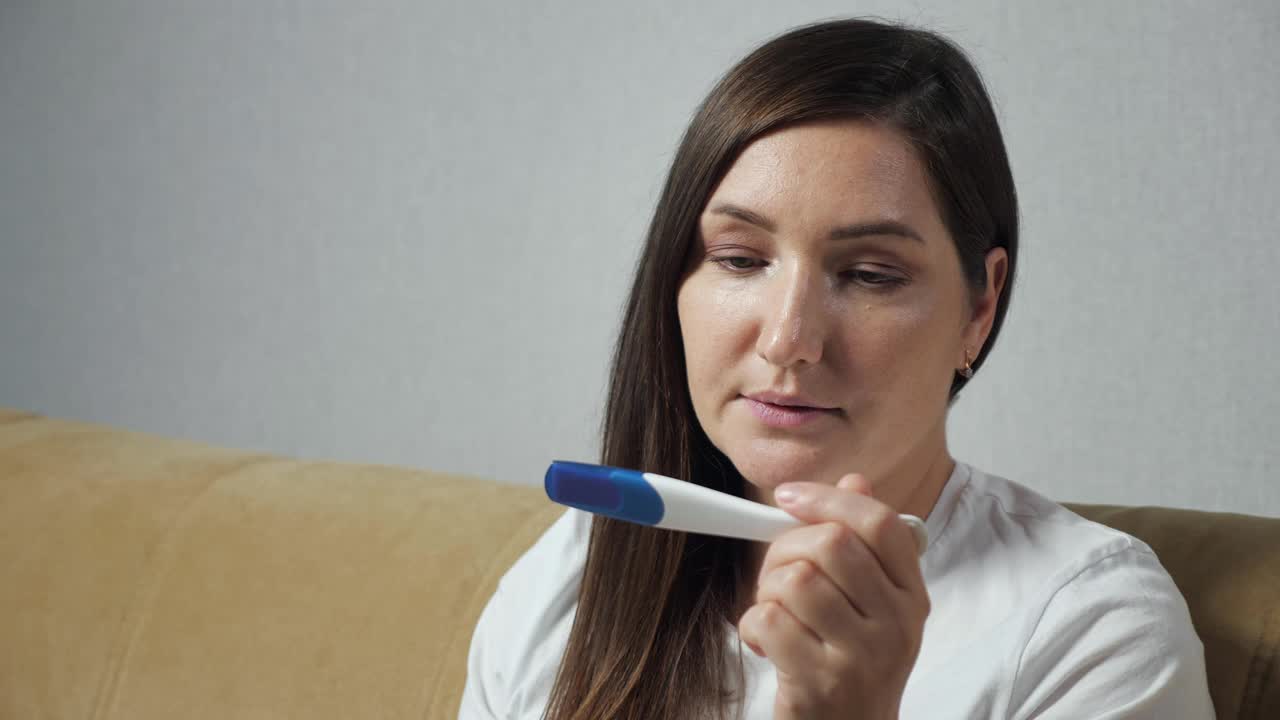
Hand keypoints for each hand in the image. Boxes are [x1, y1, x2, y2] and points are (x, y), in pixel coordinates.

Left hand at [737, 474, 929, 719]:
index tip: (787, 497)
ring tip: (773, 613)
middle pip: (829, 544)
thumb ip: (860, 542)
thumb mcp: (868, 603)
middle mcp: (896, 624)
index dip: (828, 499)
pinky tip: (764, 643)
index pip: (879, 522)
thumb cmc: (849, 661)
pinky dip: (751, 626)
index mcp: (910, 594)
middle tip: (773, 574)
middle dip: (783, 548)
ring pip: (794, 580)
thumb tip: (854, 479)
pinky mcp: (822, 683)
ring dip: (765, 591)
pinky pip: (769, 620)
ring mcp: (862, 656)